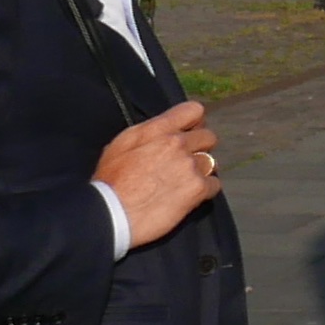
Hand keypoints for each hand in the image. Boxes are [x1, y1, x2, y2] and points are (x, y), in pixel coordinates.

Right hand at [93, 101, 222, 246]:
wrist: (111, 214)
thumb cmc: (109, 182)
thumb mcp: (121, 145)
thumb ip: (148, 133)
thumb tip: (163, 132)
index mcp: (158, 130)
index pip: (194, 110)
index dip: (195, 122)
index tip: (190, 133)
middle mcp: (178, 144)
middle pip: (208, 137)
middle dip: (200, 148)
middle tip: (185, 162)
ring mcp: (190, 166)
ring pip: (212, 161)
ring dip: (201, 170)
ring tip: (184, 182)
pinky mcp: (198, 189)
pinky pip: (214, 184)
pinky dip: (205, 191)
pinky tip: (190, 197)